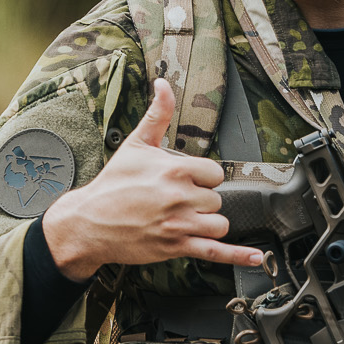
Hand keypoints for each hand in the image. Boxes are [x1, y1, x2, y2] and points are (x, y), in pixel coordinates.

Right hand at [40, 78, 265, 280]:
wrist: (88, 221)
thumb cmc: (111, 186)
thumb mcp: (135, 144)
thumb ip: (157, 114)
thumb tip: (164, 85)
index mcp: (174, 170)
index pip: (214, 173)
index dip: (203, 178)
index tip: (188, 181)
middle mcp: (180, 197)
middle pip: (216, 199)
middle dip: (200, 201)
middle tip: (176, 201)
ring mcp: (179, 224)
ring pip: (219, 224)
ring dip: (208, 222)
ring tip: (187, 219)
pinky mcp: (176, 247)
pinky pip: (215, 251)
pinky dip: (238, 255)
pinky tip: (255, 258)